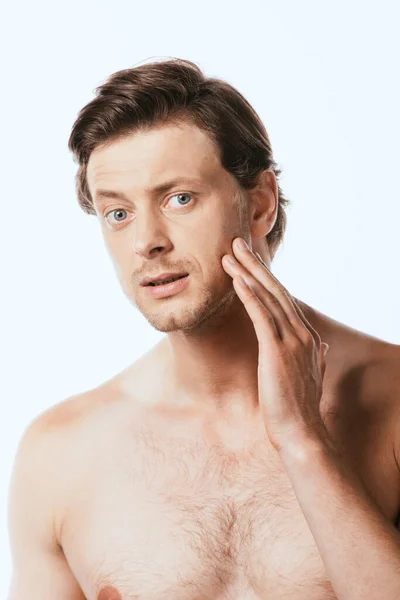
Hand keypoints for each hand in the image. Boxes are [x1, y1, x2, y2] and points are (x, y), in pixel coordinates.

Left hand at [222, 237, 329, 452]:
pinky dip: (249, 296)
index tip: (249, 261)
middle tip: (236, 243)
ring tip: (229, 254)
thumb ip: (316, 358)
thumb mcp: (310, 377)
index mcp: (304, 338)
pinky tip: (237, 280)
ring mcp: (290, 341)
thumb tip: (321, 346)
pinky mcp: (276, 351)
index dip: (265, 278)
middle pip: (275, 290)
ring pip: (267, 298)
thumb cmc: (300, 409)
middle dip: (254, 265)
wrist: (302, 433)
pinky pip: (261, 317)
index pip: (282, 300)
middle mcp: (300, 334)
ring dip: (247, 274)